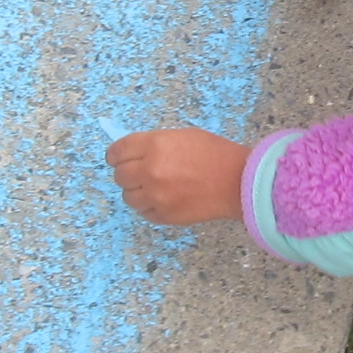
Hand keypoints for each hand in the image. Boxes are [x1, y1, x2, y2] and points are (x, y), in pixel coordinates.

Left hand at [107, 128, 248, 225]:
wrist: (237, 182)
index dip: (115, 156)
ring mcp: (155, 195)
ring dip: (137, 191)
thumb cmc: (214, 154)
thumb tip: (133, 153)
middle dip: (127, 173)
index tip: (117, 159)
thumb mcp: (182, 136)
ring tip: (154, 187)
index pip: (116, 152)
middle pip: (119, 176)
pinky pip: (144, 212)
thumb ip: (154, 144)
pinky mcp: (163, 215)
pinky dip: (149, 206)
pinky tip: (164, 199)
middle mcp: (150, 171)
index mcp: (154, 145)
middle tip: (140, 173)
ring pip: (128, 197)